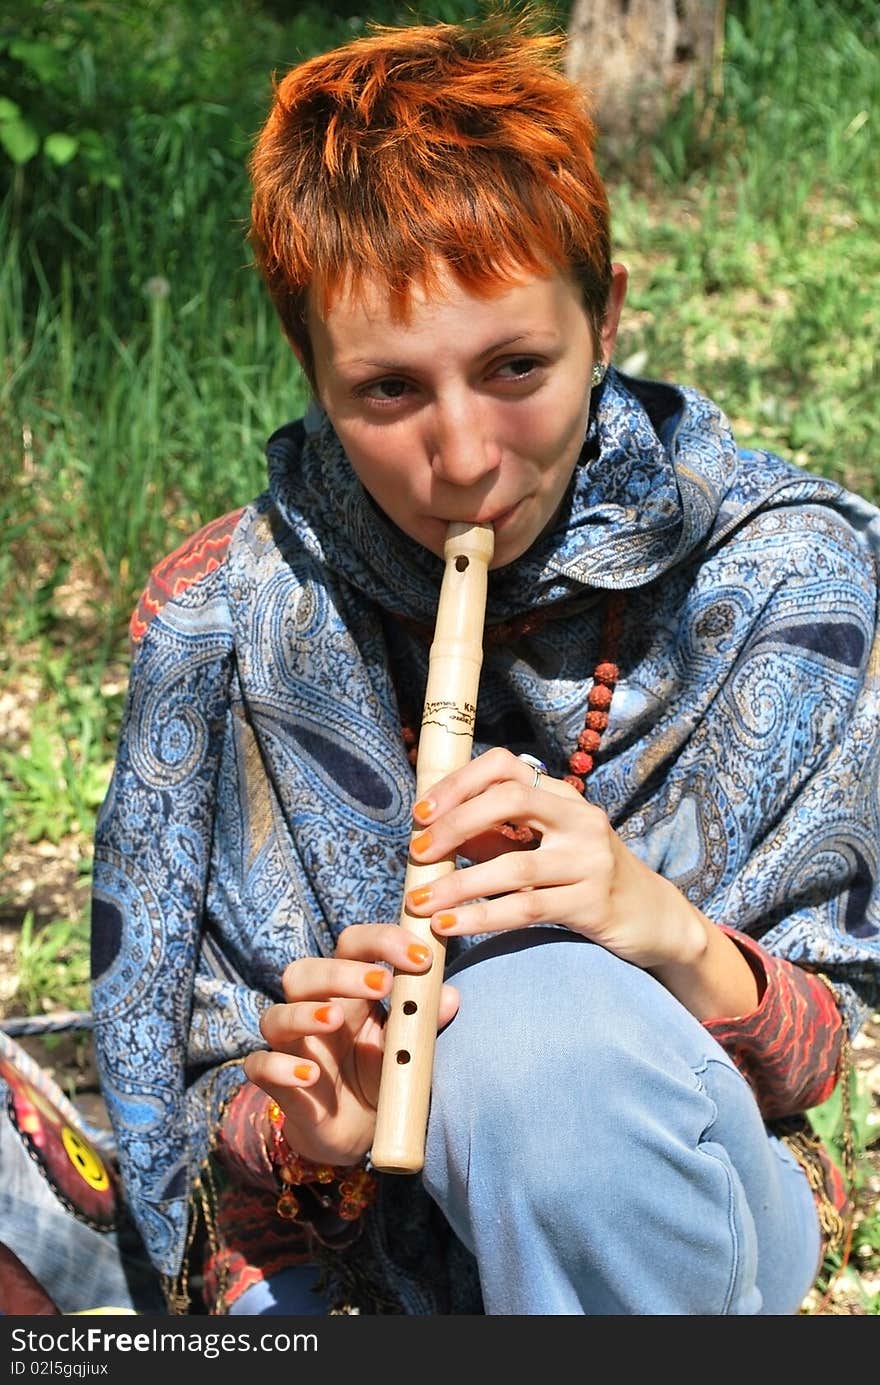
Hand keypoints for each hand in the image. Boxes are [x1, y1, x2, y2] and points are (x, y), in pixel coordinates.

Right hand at [243, 922, 459, 1165]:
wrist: (360, 1132)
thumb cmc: (383, 1074)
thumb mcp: (410, 1048)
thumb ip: (426, 1022)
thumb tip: (449, 996)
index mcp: (350, 993)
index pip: (352, 946)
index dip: (382, 941)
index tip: (420, 956)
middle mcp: (315, 1011)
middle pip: (304, 973)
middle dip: (339, 973)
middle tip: (381, 984)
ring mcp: (294, 1047)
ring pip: (275, 1016)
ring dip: (303, 1014)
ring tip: (334, 1021)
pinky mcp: (279, 1086)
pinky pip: (260, 1067)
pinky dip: (278, 1068)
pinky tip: (309, 1076)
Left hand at [404, 746, 706, 970]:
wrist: (652, 918)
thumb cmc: (584, 879)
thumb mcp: (544, 848)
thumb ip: (496, 836)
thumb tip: (433, 833)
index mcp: (563, 797)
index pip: (506, 766)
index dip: (459, 783)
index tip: (422, 813)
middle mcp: (580, 819)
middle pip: (510, 800)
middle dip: (454, 823)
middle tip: (417, 851)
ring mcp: (589, 861)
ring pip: (513, 866)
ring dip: (457, 884)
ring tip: (419, 903)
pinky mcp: (591, 904)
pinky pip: (525, 909)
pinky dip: (480, 918)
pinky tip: (449, 926)